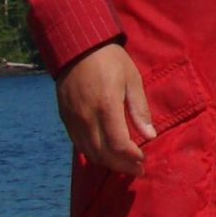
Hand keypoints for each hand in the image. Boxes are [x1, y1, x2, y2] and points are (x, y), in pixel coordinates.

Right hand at [55, 42, 155, 174]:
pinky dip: (93, 153)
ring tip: (124, 165)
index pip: (118, 145)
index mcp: (106, 106)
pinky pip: (79, 144)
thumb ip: (140, 109)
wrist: (77, 47)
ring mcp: (73, 119)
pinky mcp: (65, 119)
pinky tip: (106, 153)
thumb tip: (150, 136)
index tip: (143, 159)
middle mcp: (86, 117)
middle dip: (122, 166)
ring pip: (89, 152)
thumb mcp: (132, 80)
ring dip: (108, 163)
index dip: (131, 157)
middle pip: (103, 154)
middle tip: (137, 169)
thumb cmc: (110, 60)